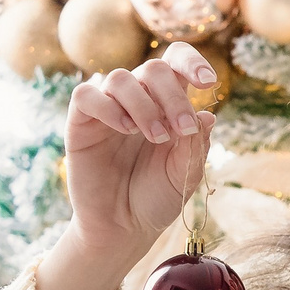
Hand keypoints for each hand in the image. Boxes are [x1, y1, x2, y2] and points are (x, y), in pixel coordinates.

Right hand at [40, 44, 217, 289]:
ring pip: (120, 78)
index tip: (208, 83)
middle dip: (173, 96)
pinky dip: (108, 106)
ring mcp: (108, 109)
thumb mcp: (186, 173)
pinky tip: (125, 128)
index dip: (191, 62)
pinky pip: (86, 95)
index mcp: (168, 104)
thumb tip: (208, 114)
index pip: (175, 62)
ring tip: (156, 137)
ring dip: (144, 105)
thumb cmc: (158, 198)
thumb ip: (196, 144)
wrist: (124, 227)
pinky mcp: (81, 123)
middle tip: (182, 130)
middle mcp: (138, 100)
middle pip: (153, 69)